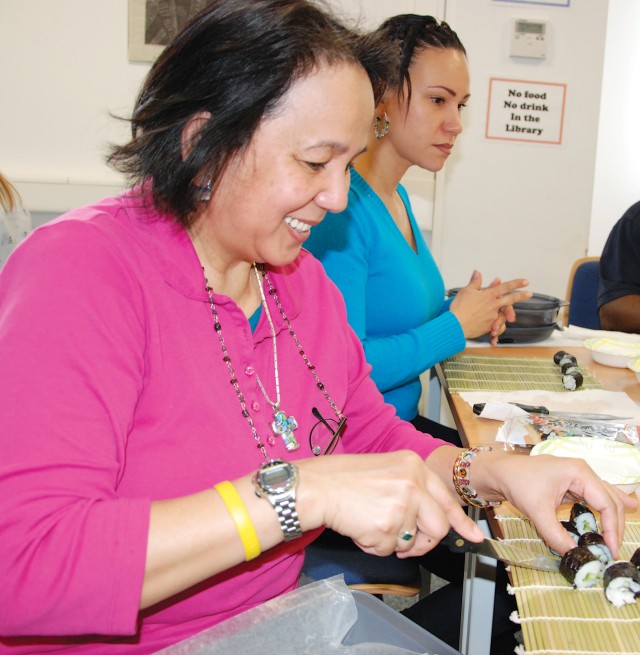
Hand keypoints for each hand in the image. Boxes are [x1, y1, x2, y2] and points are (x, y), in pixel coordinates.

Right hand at [297, 450, 482, 556]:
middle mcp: (413, 482)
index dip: (462, 523)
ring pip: (412, 542)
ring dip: (392, 542)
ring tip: (369, 522)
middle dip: (423, 541)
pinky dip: (374, 546)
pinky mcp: (388, 526)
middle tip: (403, 541)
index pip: (447, 499)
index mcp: (414, 465)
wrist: (316, 486)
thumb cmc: (343, 479)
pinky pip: (389, 550)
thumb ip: (412, 491)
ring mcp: (402, 504)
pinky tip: (360, 527)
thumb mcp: (386, 471)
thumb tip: (432, 521)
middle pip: (438, 527)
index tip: (475, 538)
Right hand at [450, 271, 530, 341]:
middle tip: (529, 294)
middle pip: (510, 300)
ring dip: (507, 315)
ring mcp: (492, 317)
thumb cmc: (459, 308)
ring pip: (505, 315)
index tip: (525, 282)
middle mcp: (493, 305)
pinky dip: (498, 328)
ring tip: (509, 317)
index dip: (516, 283)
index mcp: (488, 295)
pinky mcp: (489, 327)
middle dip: (521, 296)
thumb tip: (478, 272)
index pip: (505, 287)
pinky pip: (497, 327)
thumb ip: (474, 282)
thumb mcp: (466, 291)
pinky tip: (497, 330)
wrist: (456, 324)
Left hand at [476, 451, 637, 557]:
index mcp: (579, 472)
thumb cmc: (517, 483)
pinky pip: (595, 497)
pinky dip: (607, 508)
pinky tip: (628, 507)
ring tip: (618, 539)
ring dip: (613, 518)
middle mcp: (583, 472)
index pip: (607, 503)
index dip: (612, 528)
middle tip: (613, 551)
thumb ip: (556, 535)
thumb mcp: (537, 511)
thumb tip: (573, 554)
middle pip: (610, 500)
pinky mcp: (571, 484)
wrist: (499, 472)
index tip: (610, 550)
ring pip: (605, 498)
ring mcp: (578, 477)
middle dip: (614, 526)